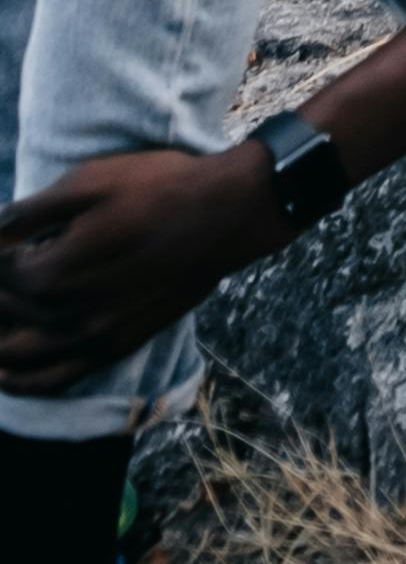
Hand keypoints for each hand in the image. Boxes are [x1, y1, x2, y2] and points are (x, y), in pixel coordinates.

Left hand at [0, 142, 287, 389]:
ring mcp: (94, 337)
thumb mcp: (90, 182)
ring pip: (21, 355)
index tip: (1, 245)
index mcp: (56, 271)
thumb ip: (29, 212)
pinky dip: (23, 382)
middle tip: (1, 278)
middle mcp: (69, 314)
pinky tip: (5, 375)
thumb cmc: (157, 188)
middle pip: (5, 316)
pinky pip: (57, 379)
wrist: (224, 214)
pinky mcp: (116, 346)